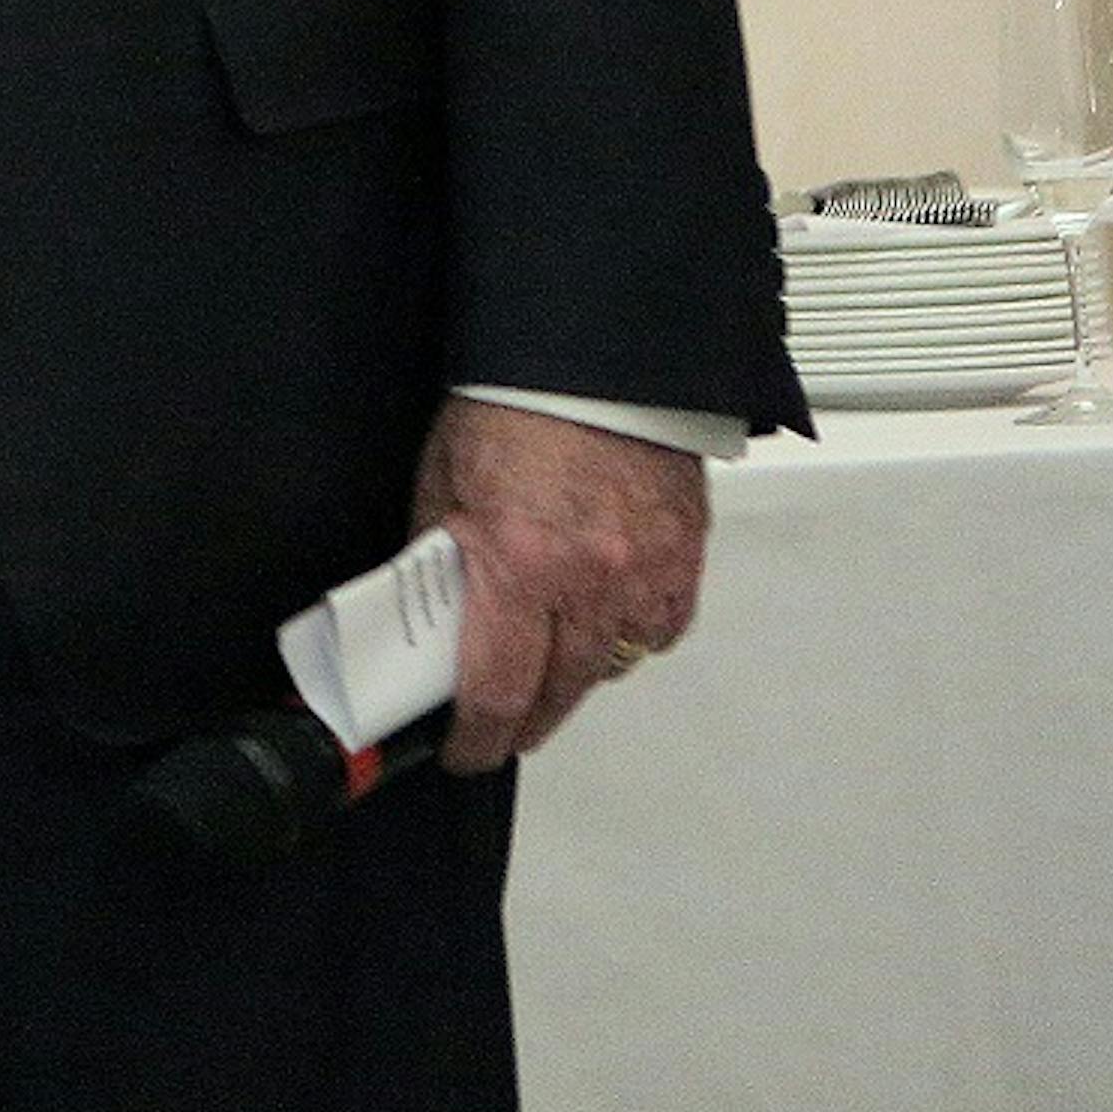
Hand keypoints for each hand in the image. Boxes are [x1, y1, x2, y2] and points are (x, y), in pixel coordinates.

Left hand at [414, 395, 706, 772]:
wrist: (594, 360)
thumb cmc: (513, 408)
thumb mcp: (443, 484)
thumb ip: (440, 559)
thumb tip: (429, 615)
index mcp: (519, 566)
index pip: (498, 688)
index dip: (478, 736)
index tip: (465, 751)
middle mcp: (589, 583)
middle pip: (560, 693)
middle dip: (526, 721)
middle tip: (501, 728)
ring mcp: (645, 576)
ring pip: (611, 665)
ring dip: (576, 676)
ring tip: (546, 667)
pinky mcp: (684, 561)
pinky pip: (657, 629)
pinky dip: (628, 635)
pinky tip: (603, 619)